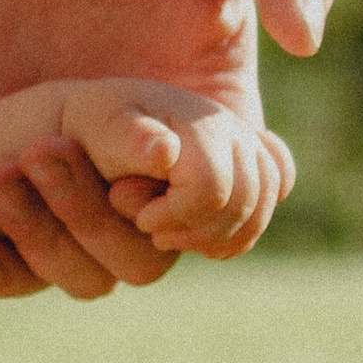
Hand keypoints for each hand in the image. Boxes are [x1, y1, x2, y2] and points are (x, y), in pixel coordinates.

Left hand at [0, 0, 332, 296]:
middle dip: (147, 226)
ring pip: (99, 264)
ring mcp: (86, 176)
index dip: (228, 204)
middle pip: (178, 247)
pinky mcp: (22, 184)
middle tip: (110, 178)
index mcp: (216, 113)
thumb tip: (309, 44)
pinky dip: (4, 267)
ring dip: (63, 237)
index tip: (179, 160)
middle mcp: (157, 161)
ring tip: (17, 166)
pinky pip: (23, 259)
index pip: (250, 200)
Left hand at [57, 80, 291, 250]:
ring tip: (176, 238)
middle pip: (244, 203)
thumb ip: (130, 140)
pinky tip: (206, 242)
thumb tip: (166, 151)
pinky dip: (239, 232)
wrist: (105, 119)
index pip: (211, 188)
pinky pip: (265, 203)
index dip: (176, 215)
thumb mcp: (99, 125)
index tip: (142, 221)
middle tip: (155, 234)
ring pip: (260, 208)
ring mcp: (247, 147)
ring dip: (221, 236)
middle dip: (199, 230)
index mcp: (200, 122)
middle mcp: (234, 132)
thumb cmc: (97, 125)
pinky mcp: (249, 165)